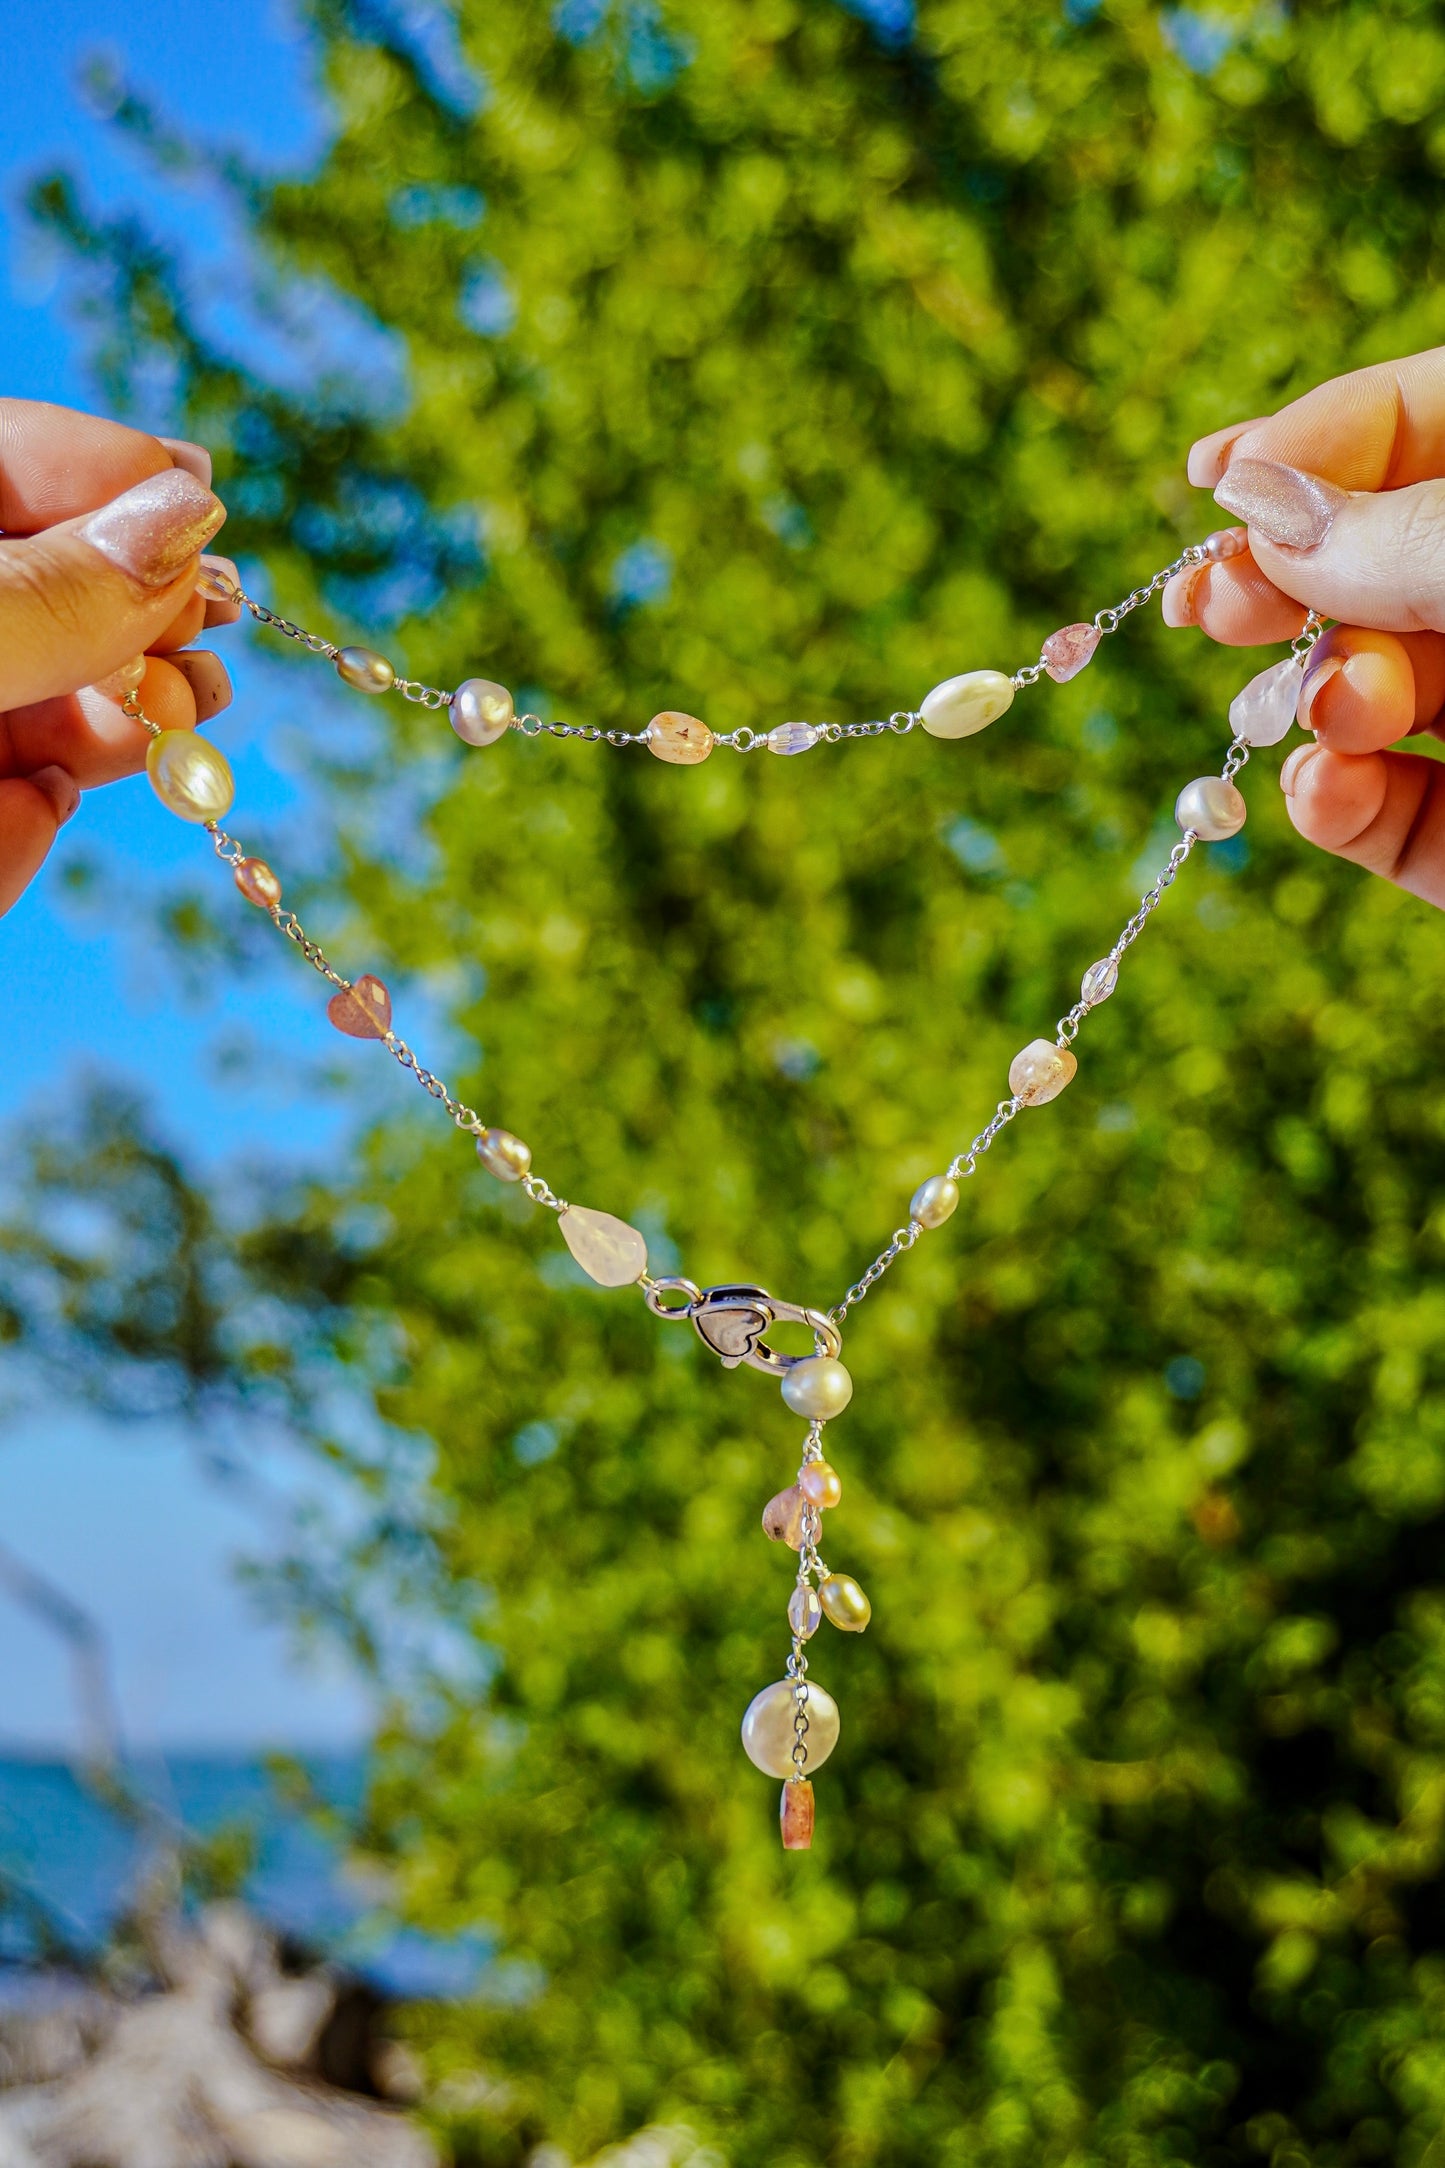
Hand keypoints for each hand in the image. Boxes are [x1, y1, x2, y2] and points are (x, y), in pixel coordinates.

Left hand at [0, 398, 235, 916]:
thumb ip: (53, 589)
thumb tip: (190, 504)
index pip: (4, 454)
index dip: (112, 472)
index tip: (206, 503)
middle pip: (39, 598)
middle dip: (123, 635)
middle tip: (196, 663)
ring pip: (23, 718)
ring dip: (87, 743)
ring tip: (142, 756)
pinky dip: (12, 833)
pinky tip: (26, 818)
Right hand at [1162, 347, 1444, 910]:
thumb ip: (1410, 536)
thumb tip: (1260, 502)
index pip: (1431, 417)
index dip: (1319, 438)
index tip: (1215, 476)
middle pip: (1388, 560)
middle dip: (1295, 579)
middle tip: (1212, 606)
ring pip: (1384, 694)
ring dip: (1324, 700)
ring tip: (1322, 713)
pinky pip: (1404, 820)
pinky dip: (1344, 807)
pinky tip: (1320, 792)